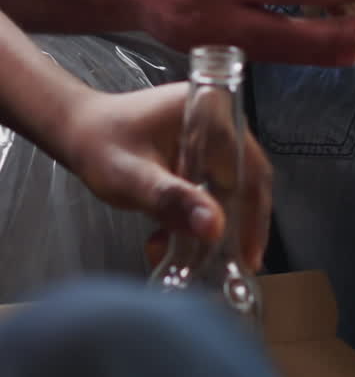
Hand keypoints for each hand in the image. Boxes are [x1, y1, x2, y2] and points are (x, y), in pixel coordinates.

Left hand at [63, 83, 271, 270]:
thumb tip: (215, 228)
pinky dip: (197, 215)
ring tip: (188, 257)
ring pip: (228, 188)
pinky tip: (170, 237)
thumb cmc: (100, 146)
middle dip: (232, 226)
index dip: (255, 215)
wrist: (76, 131)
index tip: (248, 255)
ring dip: (211, 224)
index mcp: (210, 110)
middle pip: (245, 180)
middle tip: (225, 265)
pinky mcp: (197, 150)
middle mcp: (217, 118)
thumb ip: (172, 200)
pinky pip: (211, 186)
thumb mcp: (133, 178)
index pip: (250, 168)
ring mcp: (209, 135)